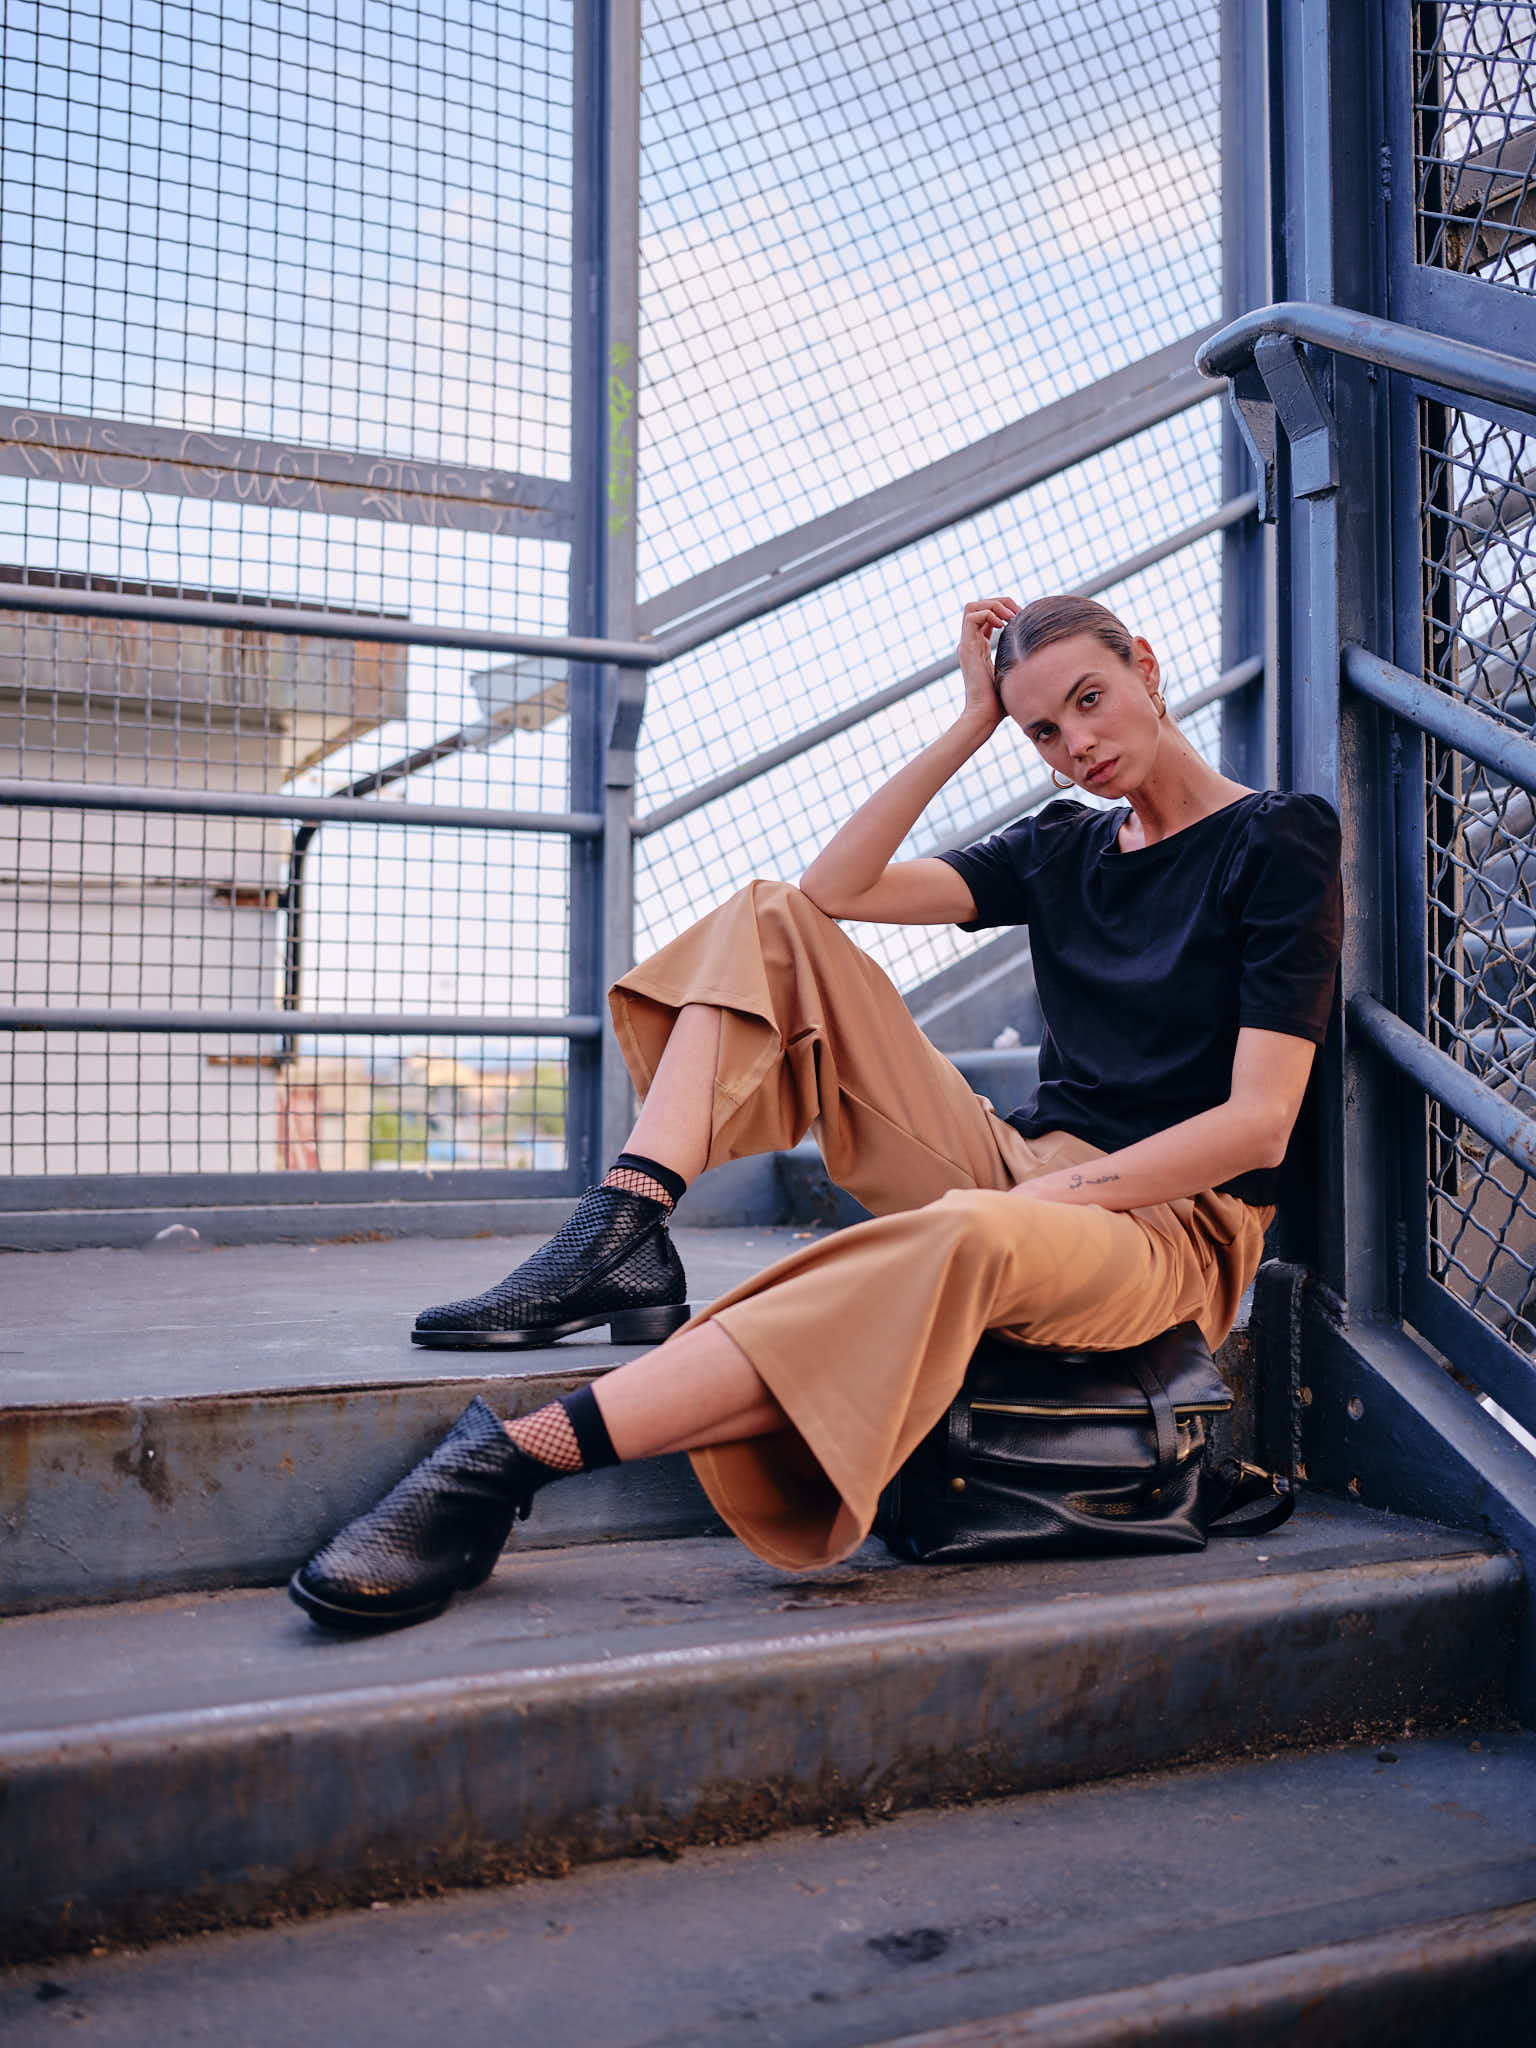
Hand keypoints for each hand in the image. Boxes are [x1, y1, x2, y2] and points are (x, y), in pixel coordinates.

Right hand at [956, 596, 1019, 736]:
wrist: (986, 716)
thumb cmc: (1001, 703)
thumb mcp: (1014, 675)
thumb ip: (1019, 663)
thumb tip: (1043, 658)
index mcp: (979, 648)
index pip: (986, 617)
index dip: (1003, 610)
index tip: (1020, 618)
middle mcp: (970, 644)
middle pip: (977, 606)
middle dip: (998, 602)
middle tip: (1016, 613)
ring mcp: (967, 645)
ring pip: (972, 607)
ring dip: (993, 605)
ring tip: (1009, 617)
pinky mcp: (967, 649)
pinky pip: (971, 617)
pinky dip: (989, 614)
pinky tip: (1003, 626)